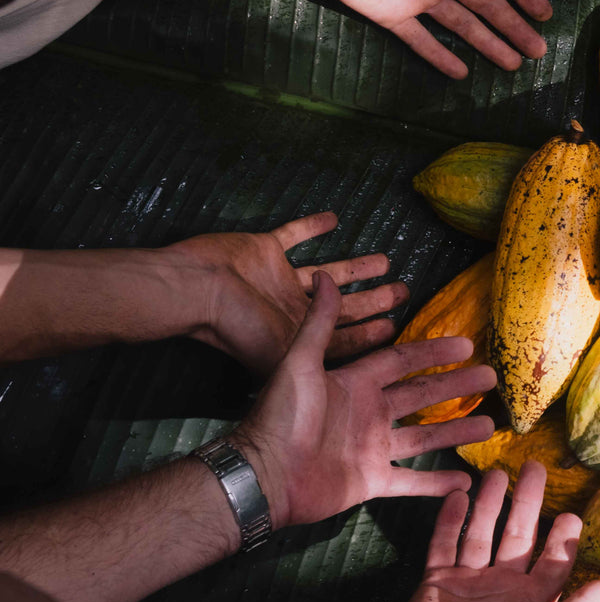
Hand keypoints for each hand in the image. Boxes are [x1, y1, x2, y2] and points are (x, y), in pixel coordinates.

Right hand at [171, 211, 405, 373]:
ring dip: (355, 267)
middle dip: (373, 300)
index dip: (369, 332)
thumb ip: (318, 358)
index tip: (395, 324)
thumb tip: (352, 382)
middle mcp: (291, 307)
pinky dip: (312, 226)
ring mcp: (277, 277)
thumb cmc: (237, 327)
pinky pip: (293, 234)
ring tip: (385, 261)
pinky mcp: (264, 248)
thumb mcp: (284, 354)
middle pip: (341, 305)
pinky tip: (333, 218)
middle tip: (403, 291)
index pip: (342, 336)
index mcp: (297, 334)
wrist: (195, 288)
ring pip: (327, 271)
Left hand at [232, 273, 494, 528]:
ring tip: (490, 425)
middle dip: (456, 386)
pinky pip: (411, 482)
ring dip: (456, 431)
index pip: (403, 361)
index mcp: (354, 384)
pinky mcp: (371, 482)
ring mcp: (372, 449)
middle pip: (422, 396)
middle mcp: (368, 414)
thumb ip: (318, 322)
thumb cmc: (280, 417)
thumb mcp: (299, 363)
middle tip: (490, 377)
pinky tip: (466, 481)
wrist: (263, 475)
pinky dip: (437, 483)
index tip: (466, 344)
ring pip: (425, 437)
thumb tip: (325, 275)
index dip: (433, 352)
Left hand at [302, 0, 553, 77]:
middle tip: (539, 50)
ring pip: (463, 27)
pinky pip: (422, 41)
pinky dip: (440, 57)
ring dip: (489, 44)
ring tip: (513, 64)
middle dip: (515, 27)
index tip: (545, 12)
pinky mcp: (395, 15)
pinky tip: (461, 73)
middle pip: (488, 7)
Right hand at [378, 463, 599, 601]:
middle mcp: (502, 587)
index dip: (562, 538)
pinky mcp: (437, 580)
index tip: (571, 512)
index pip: (552, 562)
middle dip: (526, 502)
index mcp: (531, 600)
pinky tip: (459, 493)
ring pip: (481, 533)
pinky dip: (450, 519)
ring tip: (497, 474)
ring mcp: (469, 582)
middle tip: (534, 467)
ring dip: (488, 503)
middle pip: (518, 535)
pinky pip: (444, 544)